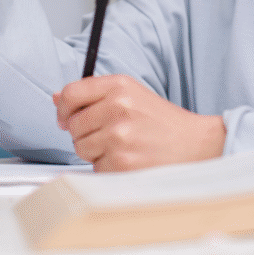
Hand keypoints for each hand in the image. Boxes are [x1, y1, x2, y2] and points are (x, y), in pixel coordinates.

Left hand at [54, 75, 225, 171]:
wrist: (196, 144)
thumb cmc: (164, 122)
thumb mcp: (132, 95)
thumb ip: (93, 95)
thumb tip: (57, 98)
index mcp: (120, 86)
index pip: (71, 93)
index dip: (64, 109)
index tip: (66, 118)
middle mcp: (118, 107)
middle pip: (73, 125)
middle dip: (85, 133)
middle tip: (112, 135)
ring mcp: (119, 136)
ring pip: (81, 148)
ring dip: (96, 152)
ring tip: (123, 147)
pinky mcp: (121, 162)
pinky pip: (95, 168)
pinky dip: (108, 168)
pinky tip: (129, 160)